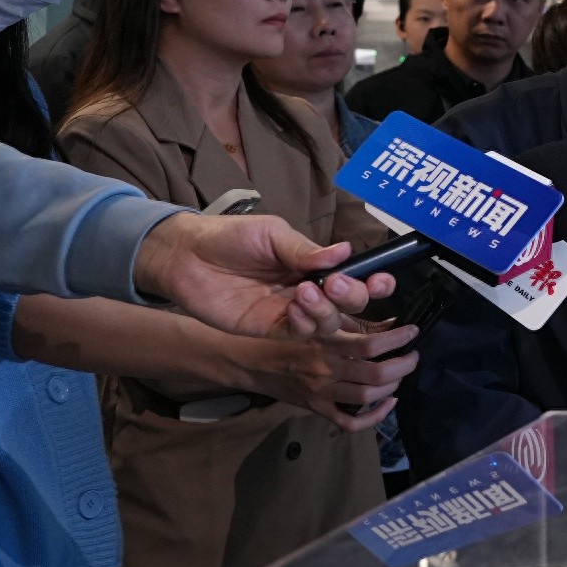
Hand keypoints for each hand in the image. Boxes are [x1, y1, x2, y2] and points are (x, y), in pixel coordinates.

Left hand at [135, 212, 395, 339]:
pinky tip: (293, 306)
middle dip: (352, 296)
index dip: (373, 282)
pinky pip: (299, 333)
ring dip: (326, 310)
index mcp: (315, 265)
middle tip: (336, 284)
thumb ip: (306, 249)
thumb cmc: (229, 238)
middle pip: (349, 304)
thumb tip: (344, 253)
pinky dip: (304, 322)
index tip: (380, 279)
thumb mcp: (272, 234)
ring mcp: (290, 311)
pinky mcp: (269, 327)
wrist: (187, 255)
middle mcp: (308, 289)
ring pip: (327, 322)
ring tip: (306, 291)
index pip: (355, 278)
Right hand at [238, 321, 419, 431]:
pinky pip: (350, 422)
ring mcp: (321, 391)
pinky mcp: (317, 408)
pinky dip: (375, 416)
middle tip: (412, 355)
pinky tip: (388, 402)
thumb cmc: (288, 335)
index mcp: (325, 342)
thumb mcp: (317, 321)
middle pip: (376, 375)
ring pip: (367, 397)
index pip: (370, 345)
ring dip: (393, 387)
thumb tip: (390, 323)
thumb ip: (350, 322)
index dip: (398, 339)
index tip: (412, 331)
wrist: (251, 361)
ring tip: (400, 374)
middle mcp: (325, 368)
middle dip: (403, 365)